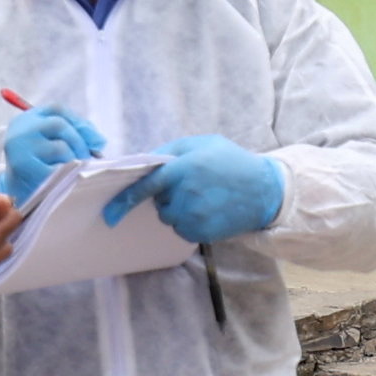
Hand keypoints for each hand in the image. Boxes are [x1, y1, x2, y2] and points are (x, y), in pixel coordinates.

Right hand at [0, 106, 107, 201]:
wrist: (14, 196)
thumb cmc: (38, 168)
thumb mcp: (47, 145)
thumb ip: (70, 135)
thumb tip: (99, 141)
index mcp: (25, 120)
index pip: (56, 109)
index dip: (79, 122)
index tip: (96, 140)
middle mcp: (20, 130)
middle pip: (59, 124)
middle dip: (80, 142)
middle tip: (89, 160)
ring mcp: (20, 148)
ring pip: (60, 147)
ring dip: (74, 160)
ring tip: (75, 171)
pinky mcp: (24, 168)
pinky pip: (57, 168)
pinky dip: (67, 175)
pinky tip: (66, 181)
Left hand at [117, 135, 286, 242]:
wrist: (265, 190)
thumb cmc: (233, 162)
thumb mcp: (203, 143)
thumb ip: (172, 149)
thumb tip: (146, 162)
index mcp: (182, 168)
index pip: (145, 185)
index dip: (124, 200)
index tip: (110, 212)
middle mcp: (184, 194)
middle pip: (158, 202)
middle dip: (168, 195)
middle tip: (193, 185)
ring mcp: (193, 215)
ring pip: (169, 217)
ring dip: (178, 209)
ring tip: (204, 198)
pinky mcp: (201, 232)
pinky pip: (182, 229)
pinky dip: (189, 221)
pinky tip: (209, 210)